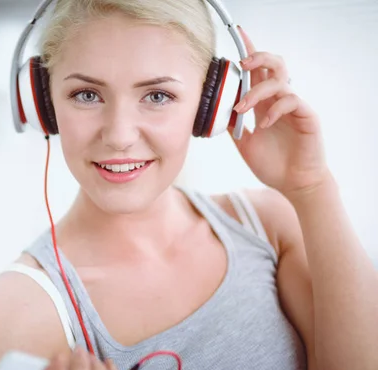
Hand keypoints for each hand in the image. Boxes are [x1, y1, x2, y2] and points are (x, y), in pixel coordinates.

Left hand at [229, 26, 331, 197]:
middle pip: (273, 65)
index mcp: (264, 103)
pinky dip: (275, 110)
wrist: (293, 184)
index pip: (257, 71)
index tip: (238, 35)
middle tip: (241, 62)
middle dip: (257, 58)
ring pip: (280, 81)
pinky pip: (292, 101)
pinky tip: (263, 125)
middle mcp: (278, 101)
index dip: (250, 52)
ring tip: (242, 108)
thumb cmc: (272, 162)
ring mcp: (294, 107)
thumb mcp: (244, 142)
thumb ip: (231, 124)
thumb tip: (212, 110)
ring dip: (256, 92)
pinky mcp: (307, 117)